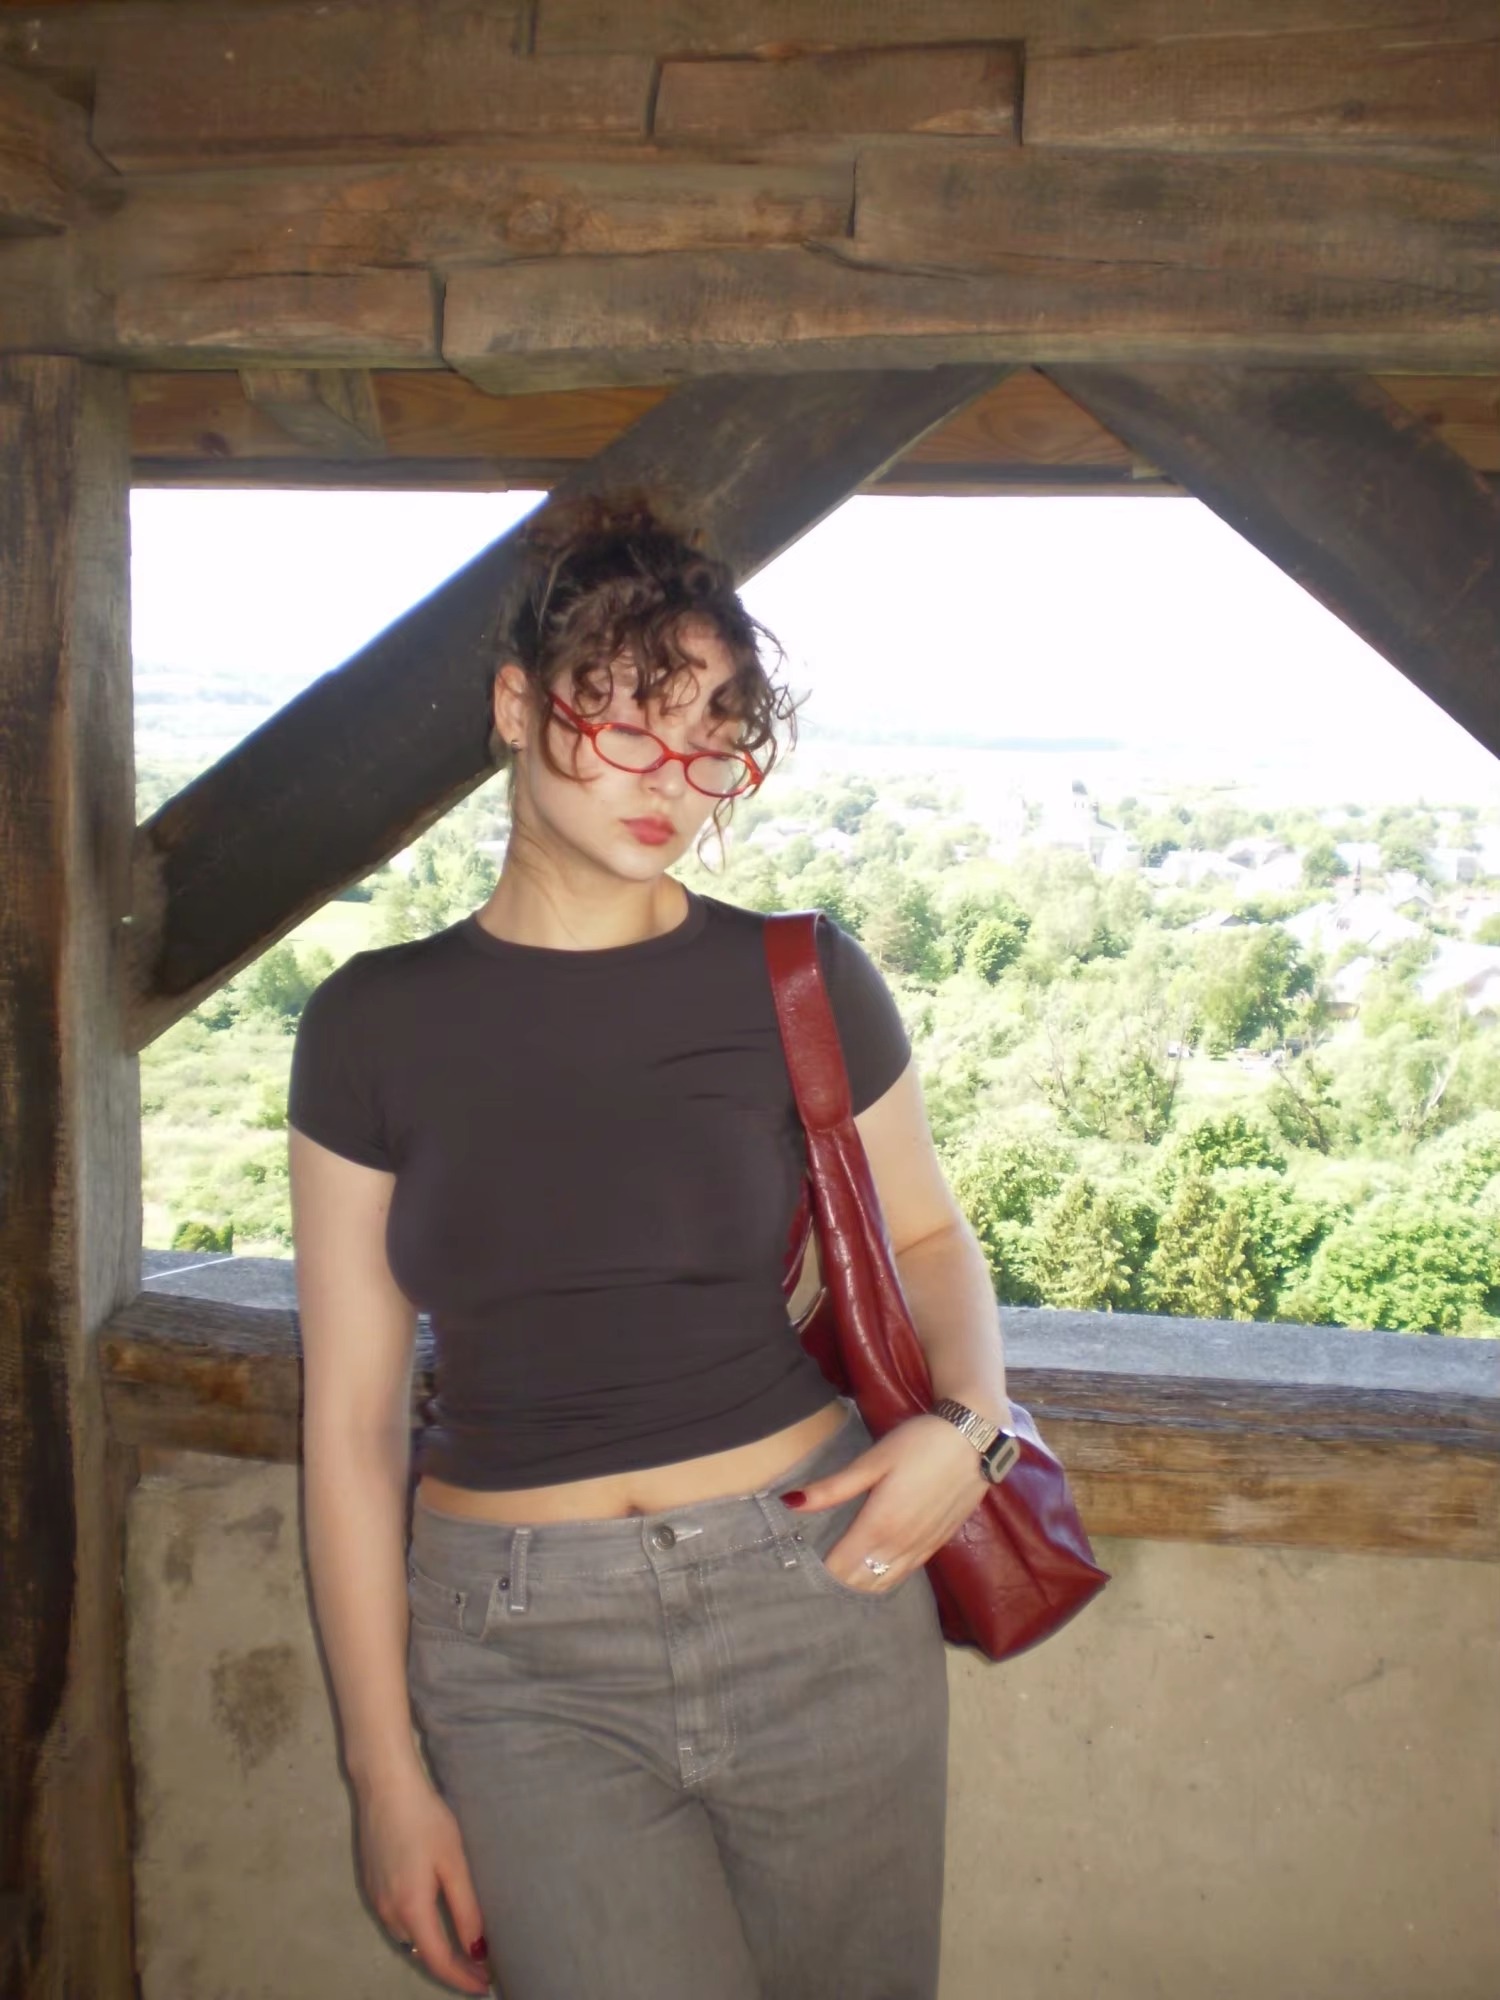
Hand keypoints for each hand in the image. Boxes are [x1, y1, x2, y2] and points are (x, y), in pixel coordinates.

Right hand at [356, 1766, 490, 1992]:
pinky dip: (419, 1931)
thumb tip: (477, 1948)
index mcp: (411, 1909)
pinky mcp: (371, 1885)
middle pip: (422, 1954)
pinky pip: (397, 1921)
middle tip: (481, 1968)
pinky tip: (435, 1920)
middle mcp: (389, 1913)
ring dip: (434, 1949)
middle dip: (452, 1967)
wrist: (384, 1786)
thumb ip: (465, 1907)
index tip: (485, 1987)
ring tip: (464, 1948)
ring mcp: (376, 1899)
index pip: (439, 1960)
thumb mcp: (453, 1862)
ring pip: (408, 1939)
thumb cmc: (425, 1819)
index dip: (462, 1978)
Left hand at [783, 1414, 989, 1592]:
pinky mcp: (937, 1545)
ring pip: (884, 1583)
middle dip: (838, 1582)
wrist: (974, 1441)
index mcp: (879, 1526)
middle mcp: (900, 1545)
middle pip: (861, 1582)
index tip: (800, 1566)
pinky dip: (885, 1578)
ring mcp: (922, 1548)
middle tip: (815, 1574)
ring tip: (840, 1577)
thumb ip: (832, 1488)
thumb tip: (788, 1503)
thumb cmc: (919, 1444)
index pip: (841, 1568)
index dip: (820, 1572)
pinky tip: (874, 1570)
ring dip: (862, 1584)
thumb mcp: (872, 1461)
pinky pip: (905, 1573)